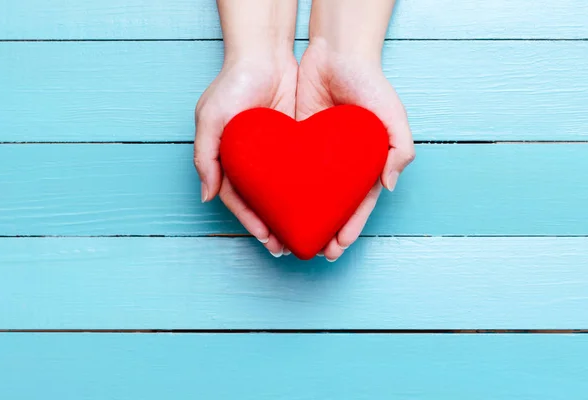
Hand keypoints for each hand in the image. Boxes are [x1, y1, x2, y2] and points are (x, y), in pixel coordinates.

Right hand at [194, 56, 296, 256]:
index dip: (253, 221)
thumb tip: (207, 196)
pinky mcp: (296, 143)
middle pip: (264, 201)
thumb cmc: (234, 82)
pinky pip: (302, 172)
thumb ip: (206, 156)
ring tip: (306, 234)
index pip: (241, 199)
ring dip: (292, 214)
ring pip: (284, 192)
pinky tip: (319, 205)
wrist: (266, 51)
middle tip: (288, 247)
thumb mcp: (211, 117)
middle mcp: (252, 161)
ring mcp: (275, 154)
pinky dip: (307, 190)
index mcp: (229, 160)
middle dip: (274, 226)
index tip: (267, 239)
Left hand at [296, 38, 414, 260]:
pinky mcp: (297, 140)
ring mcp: (319, 154)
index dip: (349, 226)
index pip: (358, 203)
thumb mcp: (393, 115)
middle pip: (333, 204)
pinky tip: (275, 206)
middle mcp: (342, 163)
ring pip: (310, 193)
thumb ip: (398, 149)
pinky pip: (290, 171)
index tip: (337, 247)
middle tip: (313, 252)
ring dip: (304, 216)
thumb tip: (389, 186)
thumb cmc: (370, 82)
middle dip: (325, 230)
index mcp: (366, 163)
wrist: (336, 51)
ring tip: (290, 237)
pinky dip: (285, 191)